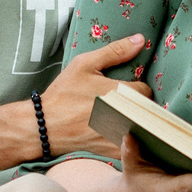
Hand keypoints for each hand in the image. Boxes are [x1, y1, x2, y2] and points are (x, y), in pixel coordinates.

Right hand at [37, 35, 147, 154]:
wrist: (45, 126)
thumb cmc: (64, 93)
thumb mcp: (84, 64)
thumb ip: (115, 52)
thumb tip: (140, 40)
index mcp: (121, 92)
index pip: (145, 91)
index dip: (136, 89)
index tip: (124, 91)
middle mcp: (125, 115)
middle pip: (147, 111)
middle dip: (137, 106)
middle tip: (121, 105)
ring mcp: (120, 135)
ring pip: (143, 128)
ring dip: (136, 123)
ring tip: (118, 119)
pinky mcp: (114, 151)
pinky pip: (133, 147)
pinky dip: (129, 141)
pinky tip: (115, 134)